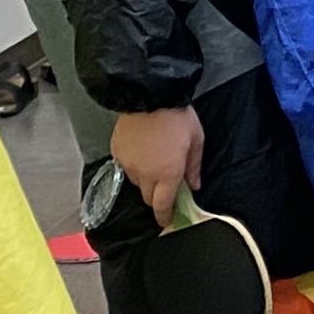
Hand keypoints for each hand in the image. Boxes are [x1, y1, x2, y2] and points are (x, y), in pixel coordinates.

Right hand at [111, 104, 203, 220]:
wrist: (150, 93)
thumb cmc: (178, 117)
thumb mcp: (196, 141)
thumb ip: (194, 167)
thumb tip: (194, 186)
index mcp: (167, 174)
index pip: (162, 207)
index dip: (164, 217)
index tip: (167, 220)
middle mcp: (145, 174)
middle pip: (148, 198)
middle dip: (157, 197)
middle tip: (166, 184)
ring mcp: (128, 164)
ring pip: (136, 183)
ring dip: (146, 180)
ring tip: (155, 162)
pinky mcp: (117, 152)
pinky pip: (125, 167)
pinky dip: (134, 166)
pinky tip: (142, 152)